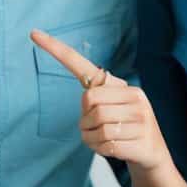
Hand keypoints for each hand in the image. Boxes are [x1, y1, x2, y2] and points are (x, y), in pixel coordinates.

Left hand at [30, 29, 172, 172]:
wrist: (153, 153)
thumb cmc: (125, 128)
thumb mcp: (113, 107)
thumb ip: (98, 98)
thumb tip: (88, 100)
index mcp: (122, 87)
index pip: (82, 64)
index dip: (57, 50)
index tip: (33, 33)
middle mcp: (135, 96)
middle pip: (89, 101)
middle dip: (84, 119)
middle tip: (95, 128)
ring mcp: (140, 117)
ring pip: (96, 125)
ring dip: (91, 137)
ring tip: (103, 139)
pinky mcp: (140, 139)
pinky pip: (105, 143)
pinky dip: (99, 149)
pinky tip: (111, 148)